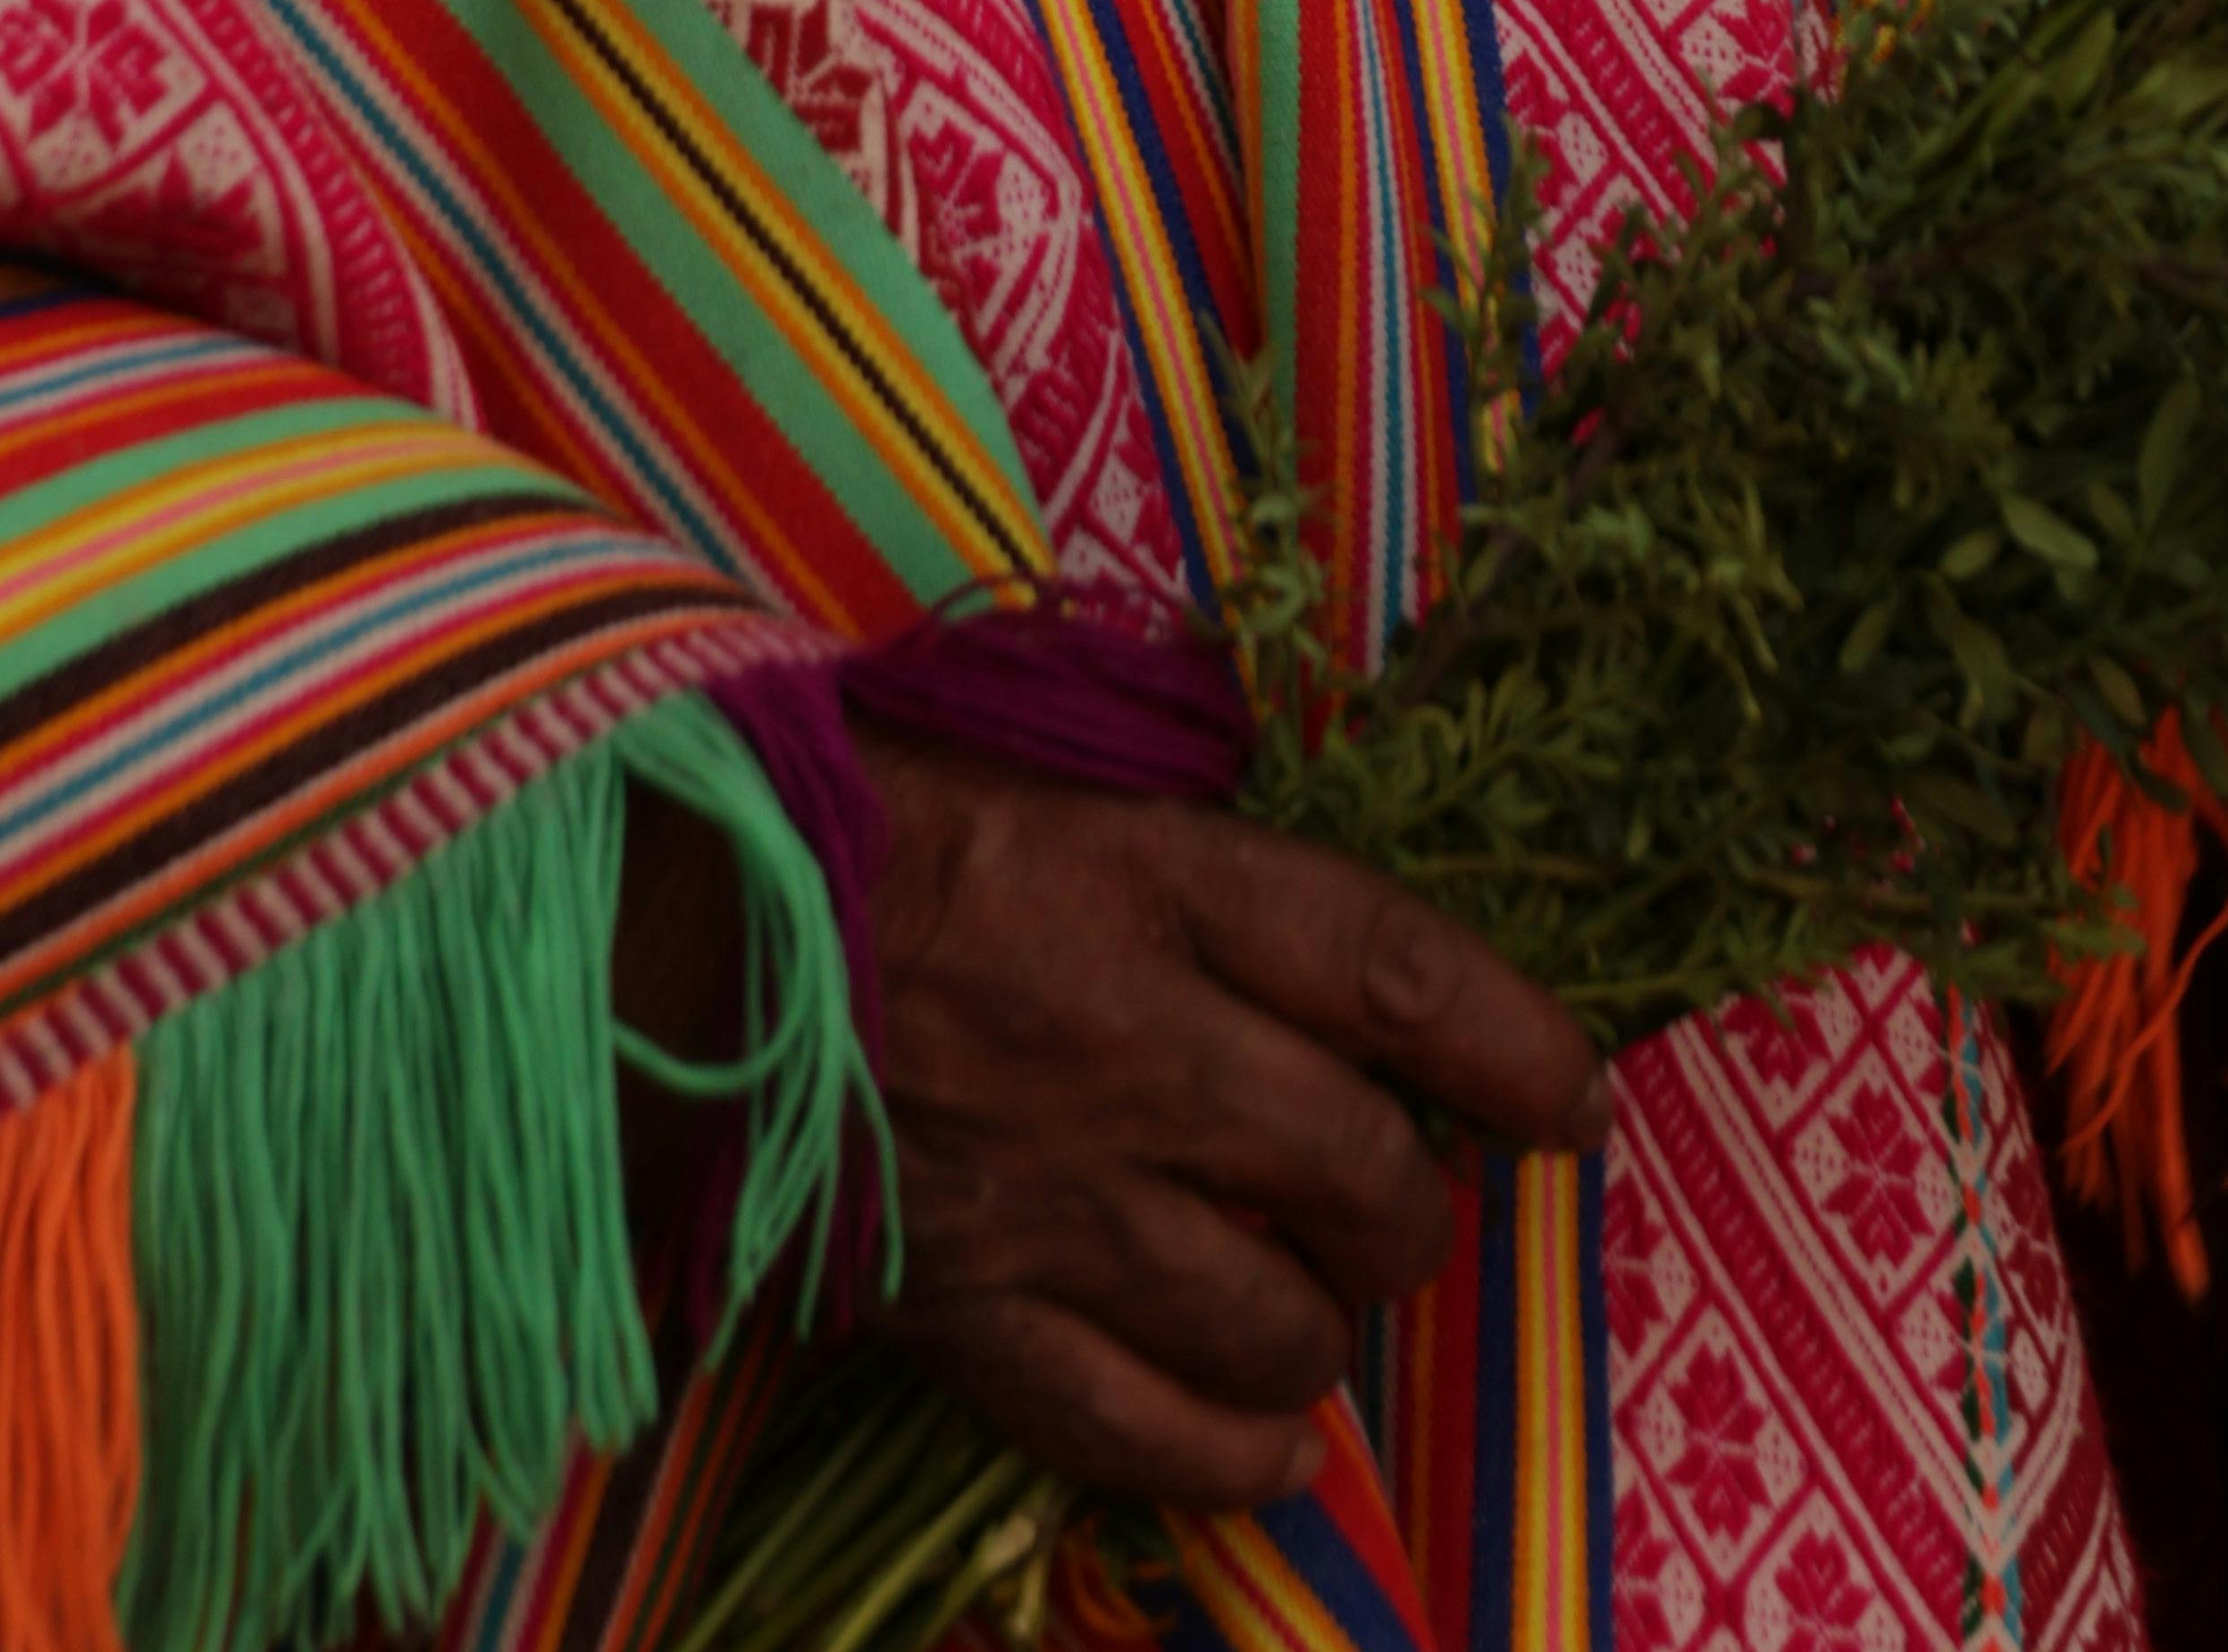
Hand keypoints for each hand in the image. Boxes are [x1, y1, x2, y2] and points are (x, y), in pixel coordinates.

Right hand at [862, 734, 1609, 1509]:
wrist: (654, 926)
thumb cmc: (860, 818)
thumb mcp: (1046, 772)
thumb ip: (1195, 855)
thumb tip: (1334, 939)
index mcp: (1144, 877)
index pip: (1392, 973)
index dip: (1516, 1047)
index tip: (1573, 1099)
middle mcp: (1121, 1044)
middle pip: (1360, 1175)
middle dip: (1410, 1211)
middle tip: (1393, 1200)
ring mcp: (1043, 1194)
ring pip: (1278, 1324)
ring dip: (1321, 1329)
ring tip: (1302, 1298)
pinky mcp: (960, 1309)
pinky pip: (1144, 1433)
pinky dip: (1229, 1455)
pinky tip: (1261, 1441)